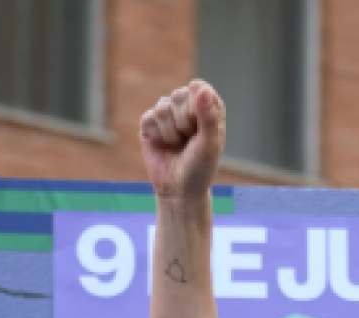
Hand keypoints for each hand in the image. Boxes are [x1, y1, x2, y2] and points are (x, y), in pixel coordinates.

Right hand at [140, 80, 225, 199]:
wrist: (178, 189)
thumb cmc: (200, 167)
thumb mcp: (210, 144)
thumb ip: (208, 116)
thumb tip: (199, 87)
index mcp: (208, 107)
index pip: (199, 89)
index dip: (196, 108)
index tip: (199, 129)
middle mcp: (188, 106)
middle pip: (178, 95)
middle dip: (183, 122)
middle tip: (189, 140)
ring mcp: (168, 114)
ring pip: (162, 107)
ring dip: (170, 132)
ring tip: (177, 145)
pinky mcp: (150, 123)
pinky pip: (148, 118)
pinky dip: (157, 135)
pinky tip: (163, 145)